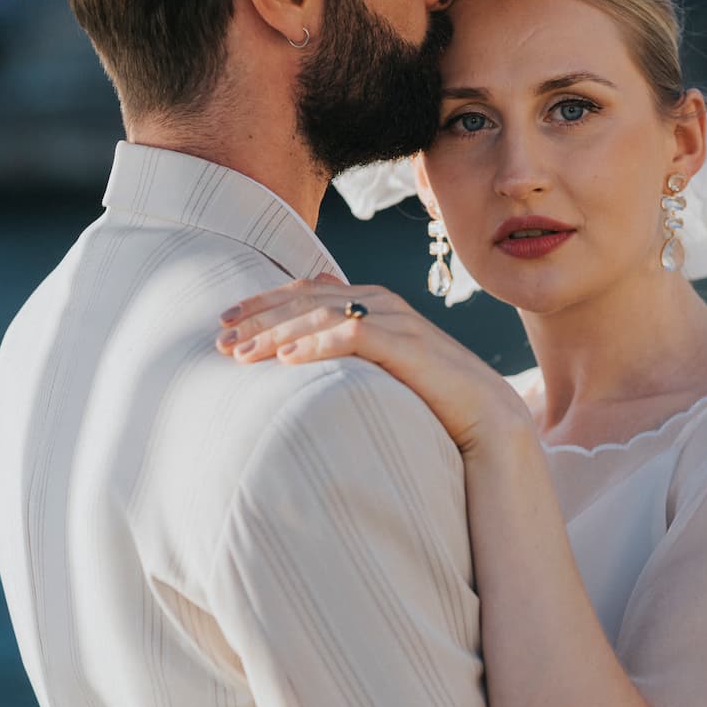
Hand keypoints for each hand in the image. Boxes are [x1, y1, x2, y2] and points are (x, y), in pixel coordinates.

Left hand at [217, 278, 532, 455]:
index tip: (224, 322)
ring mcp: (396, 320)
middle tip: (220, 340)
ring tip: (243, 354)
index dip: (262, 304)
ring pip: (323, 313)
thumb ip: (348, 346)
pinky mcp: (408, 345)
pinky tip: (287, 359)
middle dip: (259, 317)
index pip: (304, 291)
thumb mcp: (380, 366)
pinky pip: (353, 335)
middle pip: (306, 298)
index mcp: (371, 302)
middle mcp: (381, 302)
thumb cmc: (430, 396)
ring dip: (277, 332)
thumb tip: (303, 341)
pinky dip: (317, 344)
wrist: (486, 416)